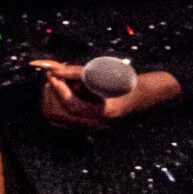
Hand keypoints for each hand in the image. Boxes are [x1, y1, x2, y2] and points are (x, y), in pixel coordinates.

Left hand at [32, 59, 180, 130]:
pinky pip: (62, 117)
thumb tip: (51, 67)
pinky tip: (63, 88)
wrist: (141, 92)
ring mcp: (89, 125)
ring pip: (57, 118)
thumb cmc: (125, 79)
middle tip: (54, 75)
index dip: (58, 88)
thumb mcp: (102, 72)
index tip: (52, 72)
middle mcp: (94, 123)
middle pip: (59, 115)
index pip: (71, 105)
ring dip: (52, 98)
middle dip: (52, 93)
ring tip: (59, 80)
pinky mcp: (84, 122)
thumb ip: (74, 71)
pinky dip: (57, 103)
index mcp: (104, 112)